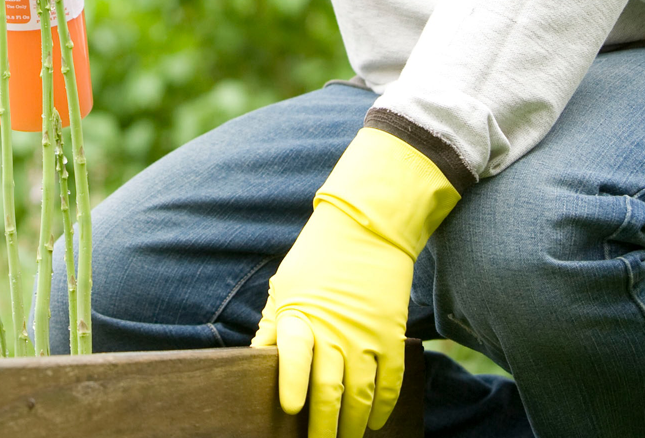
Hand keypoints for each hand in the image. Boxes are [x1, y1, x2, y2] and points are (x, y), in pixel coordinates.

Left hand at [253, 129, 459, 437]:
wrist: (368, 226)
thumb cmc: (317, 259)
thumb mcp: (284, 286)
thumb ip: (272, 327)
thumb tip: (253, 361)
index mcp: (301, 314)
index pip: (293, 353)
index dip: (291, 383)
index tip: (290, 410)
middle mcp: (334, 329)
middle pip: (329, 389)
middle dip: (323, 427)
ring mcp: (366, 334)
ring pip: (361, 394)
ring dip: (353, 424)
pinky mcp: (391, 335)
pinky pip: (390, 381)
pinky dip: (383, 407)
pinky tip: (373, 422)